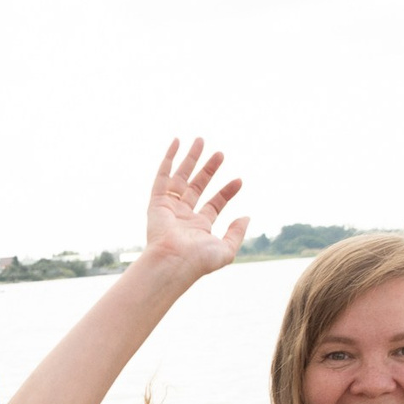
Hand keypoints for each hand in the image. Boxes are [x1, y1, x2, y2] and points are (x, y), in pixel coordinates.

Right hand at [142, 139, 248, 279]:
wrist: (173, 262)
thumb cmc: (198, 261)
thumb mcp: (226, 250)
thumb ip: (237, 233)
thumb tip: (246, 217)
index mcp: (198, 228)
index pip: (214, 204)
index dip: (227, 192)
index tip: (239, 181)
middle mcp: (183, 217)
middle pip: (197, 187)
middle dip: (209, 170)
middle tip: (221, 154)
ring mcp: (169, 209)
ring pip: (180, 178)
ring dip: (191, 159)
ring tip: (201, 141)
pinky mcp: (157, 203)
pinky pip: (162, 177)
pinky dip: (168, 159)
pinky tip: (177, 142)